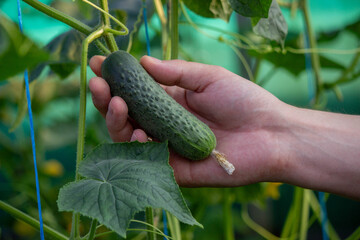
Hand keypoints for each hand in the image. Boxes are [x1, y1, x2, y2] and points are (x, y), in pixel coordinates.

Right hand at [89, 55, 286, 186]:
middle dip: (106, 98)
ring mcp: (167, 146)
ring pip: (129, 137)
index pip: (135, 91)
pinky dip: (138, 147)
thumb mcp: (208, 77)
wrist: (271, 133)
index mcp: (171, 101)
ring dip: (115, 120)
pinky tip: (140, 131)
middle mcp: (164, 123)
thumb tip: (142, 61)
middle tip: (98, 82)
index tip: (98, 63)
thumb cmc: (243, 100)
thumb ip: (175, 72)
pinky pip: (147, 161)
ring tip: (116, 102)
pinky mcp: (175, 169)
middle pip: (126, 114)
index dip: (115, 78)